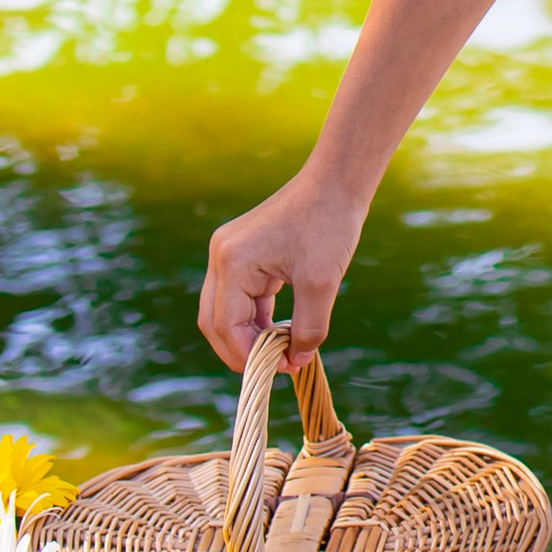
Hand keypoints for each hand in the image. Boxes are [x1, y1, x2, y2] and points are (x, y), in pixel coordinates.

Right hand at [198, 170, 365, 373]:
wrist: (336, 183)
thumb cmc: (329, 226)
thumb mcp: (322, 284)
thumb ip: (308, 328)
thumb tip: (295, 361)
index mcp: (233, 262)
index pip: (226, 325)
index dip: (249, 354)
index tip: (280, 368)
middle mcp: (222, 256)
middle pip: (215, 321)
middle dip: (241, 350)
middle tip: (274, 367)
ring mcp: (229, 253)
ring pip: (225, 311)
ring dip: (249, 335)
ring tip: (281, 353)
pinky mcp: (243, 254)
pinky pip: (241, 297)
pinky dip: (256, 318)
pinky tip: (279, 332)